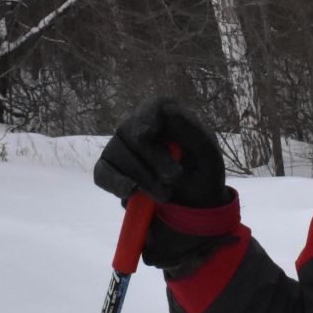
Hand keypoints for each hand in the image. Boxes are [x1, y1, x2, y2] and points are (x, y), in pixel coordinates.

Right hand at [93, 98, 229, 207]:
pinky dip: (115, 183)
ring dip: (142, 177)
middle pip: (130, 130)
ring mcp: (121, 147)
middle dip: (153, 158)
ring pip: (116, 153)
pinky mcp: (110, 169)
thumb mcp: (209, 158)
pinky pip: (102, 173)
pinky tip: (131, 192)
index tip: (147, 134)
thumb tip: (169, 109)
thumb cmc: (202, 176)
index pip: (153, 106)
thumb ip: (194, 133)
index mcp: (169, 116)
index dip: (146, 117)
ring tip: (165, 194)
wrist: (192, 206)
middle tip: (173, 178)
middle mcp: (141, 126)